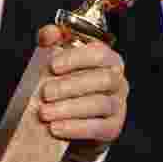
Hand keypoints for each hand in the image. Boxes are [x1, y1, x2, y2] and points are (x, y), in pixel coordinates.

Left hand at [37, 24, 128, 161]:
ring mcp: (118, 104)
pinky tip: (55, 128)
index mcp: (107, 59)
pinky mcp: (113, 127)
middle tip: (45, 93)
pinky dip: (76, 128)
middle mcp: (117, 80)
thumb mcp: (57, 59)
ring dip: (69, 109)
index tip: (53, 65)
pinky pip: (99, 128)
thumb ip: (52, 41)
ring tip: (44, 113)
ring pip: (100, 104)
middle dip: (71, 86)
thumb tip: (50, 33)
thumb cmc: (65, 82)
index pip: (99, 53)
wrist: (69, 117)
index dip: (76, 58)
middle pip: (102, 79)